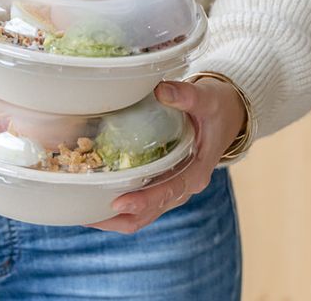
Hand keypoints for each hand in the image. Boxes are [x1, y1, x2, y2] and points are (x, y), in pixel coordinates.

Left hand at [85, 77, 246, 232]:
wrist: (227, 114)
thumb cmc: (217, 107)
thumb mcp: (207, 98)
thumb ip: (186, 95)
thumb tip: (160, 90)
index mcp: (197, 171)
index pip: (168, 192)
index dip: (143, 201)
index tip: (118, 202)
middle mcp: (184, 186)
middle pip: (149, 213)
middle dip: (119, 217)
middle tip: (87, 214)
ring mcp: (173, 188)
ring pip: (142, 215)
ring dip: (114, 218)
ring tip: (83, 214)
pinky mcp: (163, 184)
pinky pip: (140, 205)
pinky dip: (118, 208)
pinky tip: (93, 199)